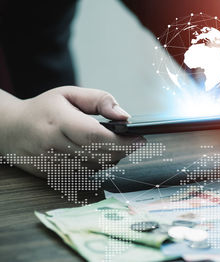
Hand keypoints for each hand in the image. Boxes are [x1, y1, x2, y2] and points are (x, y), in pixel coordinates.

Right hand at [0, 86, 144, 176]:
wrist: (11, 129)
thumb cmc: (45, 109)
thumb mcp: (71, 94)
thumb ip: (100, 100)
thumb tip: (124, 116)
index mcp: (59, 122)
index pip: (96, 137)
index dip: (123, 141)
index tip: (140, 139)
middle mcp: (54, 146)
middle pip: (99, 156)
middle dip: (122, 150)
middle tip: (132, 141)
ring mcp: (51, 165)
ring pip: (95, 168)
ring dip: (111, 158)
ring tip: (112, 143)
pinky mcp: (52, 177)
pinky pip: (85, 176)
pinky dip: (97, 166)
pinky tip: (97, 153)